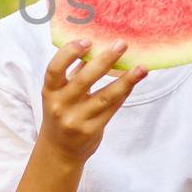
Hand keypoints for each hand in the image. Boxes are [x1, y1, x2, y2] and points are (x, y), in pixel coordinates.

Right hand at [38, 39, 147, 161]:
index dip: (69, 53)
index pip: (55, 69)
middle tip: (122, 45)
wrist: (59, 150)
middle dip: (105, 60)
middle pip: (84, 79)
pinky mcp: (91, 129)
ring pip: (105, 96)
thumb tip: (97, 46)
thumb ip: (74, 72)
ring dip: (125, 80)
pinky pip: (112, 107)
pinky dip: (124, 93)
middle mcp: (60, 105)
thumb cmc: (62, 113)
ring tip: (141, 68)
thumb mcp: (59, 93)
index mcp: (50, 91)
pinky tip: (134, 82)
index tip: (87, 41)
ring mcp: (76, 119)